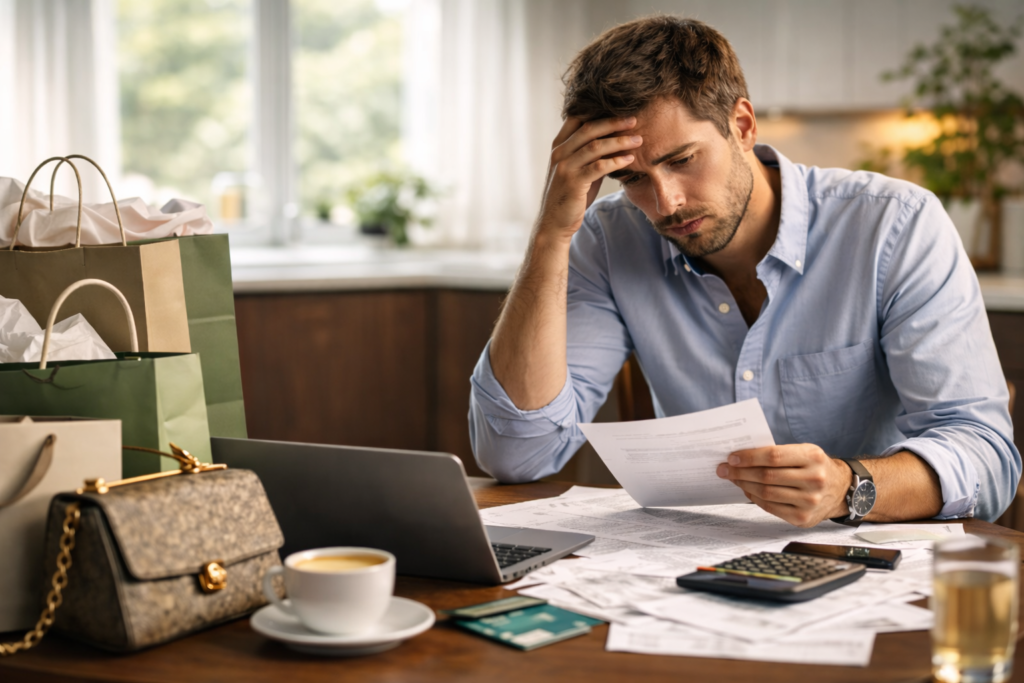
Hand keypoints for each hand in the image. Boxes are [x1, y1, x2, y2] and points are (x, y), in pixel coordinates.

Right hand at [537, 116, 642, 240]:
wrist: (554, 222)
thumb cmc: (570, 196)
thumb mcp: (578, 170)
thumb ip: (591, 155)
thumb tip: (617, 141)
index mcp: (559, 146)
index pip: (577, 118)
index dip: (598, 112)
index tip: (620, 110)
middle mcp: (560, 153)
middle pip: (589, 128)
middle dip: (614, 122)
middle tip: (634, 120)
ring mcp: (565, 167)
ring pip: (595, 146)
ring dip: (620, 141)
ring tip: (638, 140)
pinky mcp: (573, 182)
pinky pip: (598, 166)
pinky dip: (616, 161)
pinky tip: (630, 159)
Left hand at [716, 444, 852, 526]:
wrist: (841, 490)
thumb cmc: (816, 467)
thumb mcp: (804, 452)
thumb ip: (778, 453)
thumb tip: (742, 457)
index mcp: (813, 457)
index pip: (773, 456)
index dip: (749, 457)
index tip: (732, 457)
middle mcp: (814, 479)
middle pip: (766, 476)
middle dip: (740, 472)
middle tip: (724, 469)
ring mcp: (810, 502)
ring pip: (766, 493)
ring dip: (744, 485)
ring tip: (733, 479)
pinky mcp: (803, 519)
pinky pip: (770, 508)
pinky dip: (754, 498)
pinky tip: (747, 490)